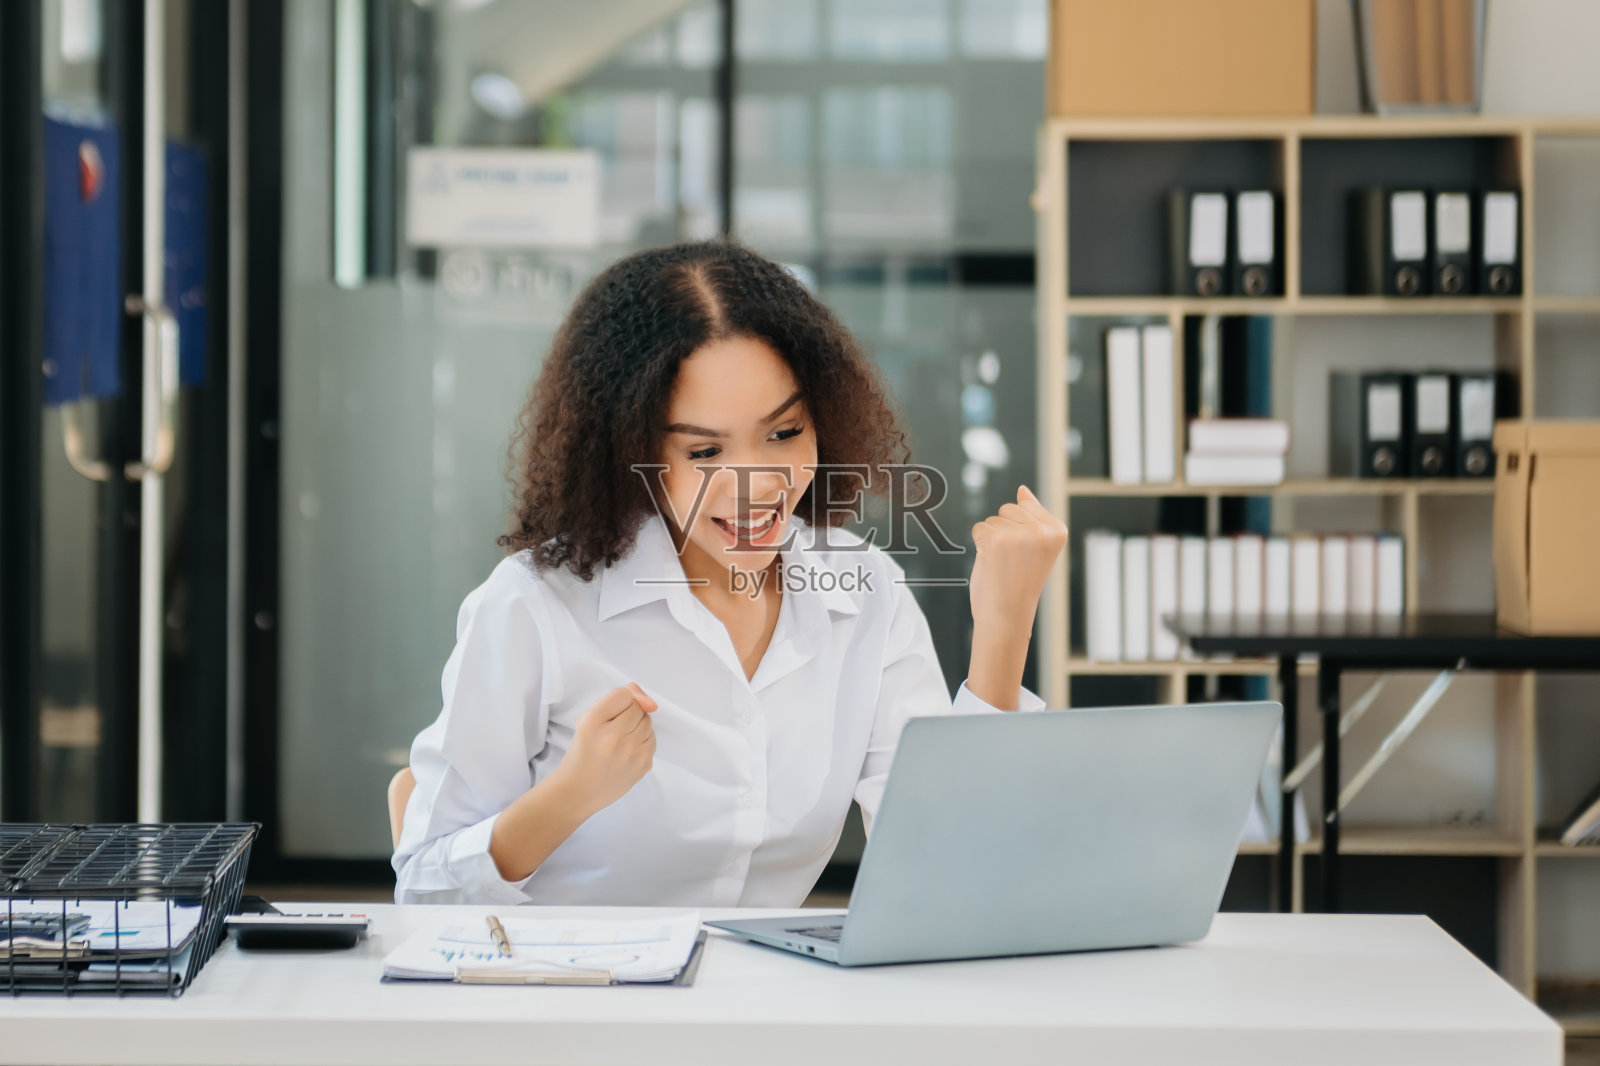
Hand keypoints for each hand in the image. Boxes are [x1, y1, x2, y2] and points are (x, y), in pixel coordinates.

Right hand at [550, 683, 657, 818]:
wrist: (578, 791)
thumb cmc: (581, 754)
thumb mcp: (586, 720)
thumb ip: (613, 702)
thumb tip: (647, 700)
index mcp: (592, 723)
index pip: (623, 694)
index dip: (620, 700)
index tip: (612, 712)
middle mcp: (613, 737)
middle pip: (638, 708)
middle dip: (628, 714)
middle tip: (613, 728)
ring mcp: (630, 753)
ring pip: (648, 722)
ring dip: (637, 727)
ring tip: (620, 740)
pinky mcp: (643, 765)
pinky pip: (653, 740)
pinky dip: (643, 742)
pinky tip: (627, 751)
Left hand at [968, 485, 1068, 639]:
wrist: (1007, 616)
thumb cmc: (1021, 583)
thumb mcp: (1035, 547)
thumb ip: (1032, 516)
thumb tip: (1022, 489)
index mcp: (1058, 530)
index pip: (1026, 506)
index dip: (1019, 530)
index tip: (1027, 554)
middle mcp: (1042, 530)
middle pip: (1008, 508)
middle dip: (1004, 531)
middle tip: (1013, 561)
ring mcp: (1018, 534)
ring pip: (992, 520)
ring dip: (992, 540)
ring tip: (1003, 565)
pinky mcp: (995, 540)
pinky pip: (978, 528)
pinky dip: (980, 545)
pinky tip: (992, 564)